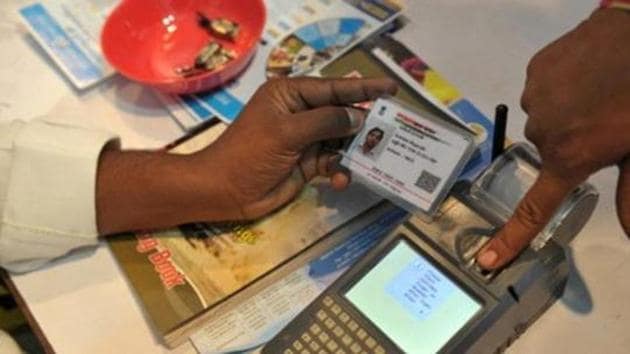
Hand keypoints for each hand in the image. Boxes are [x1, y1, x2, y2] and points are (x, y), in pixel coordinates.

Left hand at [96, 77, 396, 233]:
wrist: (224, 191)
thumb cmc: (249, 154)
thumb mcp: (287, 132)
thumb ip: (325, 122)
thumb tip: (357, 117)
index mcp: (290, 95)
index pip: (333, 88)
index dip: (362, 89)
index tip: (391, 90)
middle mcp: (300, 113)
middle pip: (341, 114)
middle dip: (364, 124)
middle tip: (392, 130)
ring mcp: (305, 139)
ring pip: (341, 140)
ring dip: (354, 152)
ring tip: (373, 159)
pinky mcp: (307, 163)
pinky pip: (333, 162)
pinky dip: (341, 170)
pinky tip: (342, 180)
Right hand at [477, 8, 629, 268]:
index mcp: (570, 156)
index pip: (535, 208)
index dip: (510, 238)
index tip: (485, 260)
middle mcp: (542, 131)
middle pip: (547, 150)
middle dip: (569, 143)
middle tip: (603, 123)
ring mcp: (535, 95)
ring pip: (545, 117)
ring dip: (564, 113)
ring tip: (597, 91)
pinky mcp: (537, 67)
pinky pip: (542, 88)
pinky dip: (560, 87)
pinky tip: (586, 71)